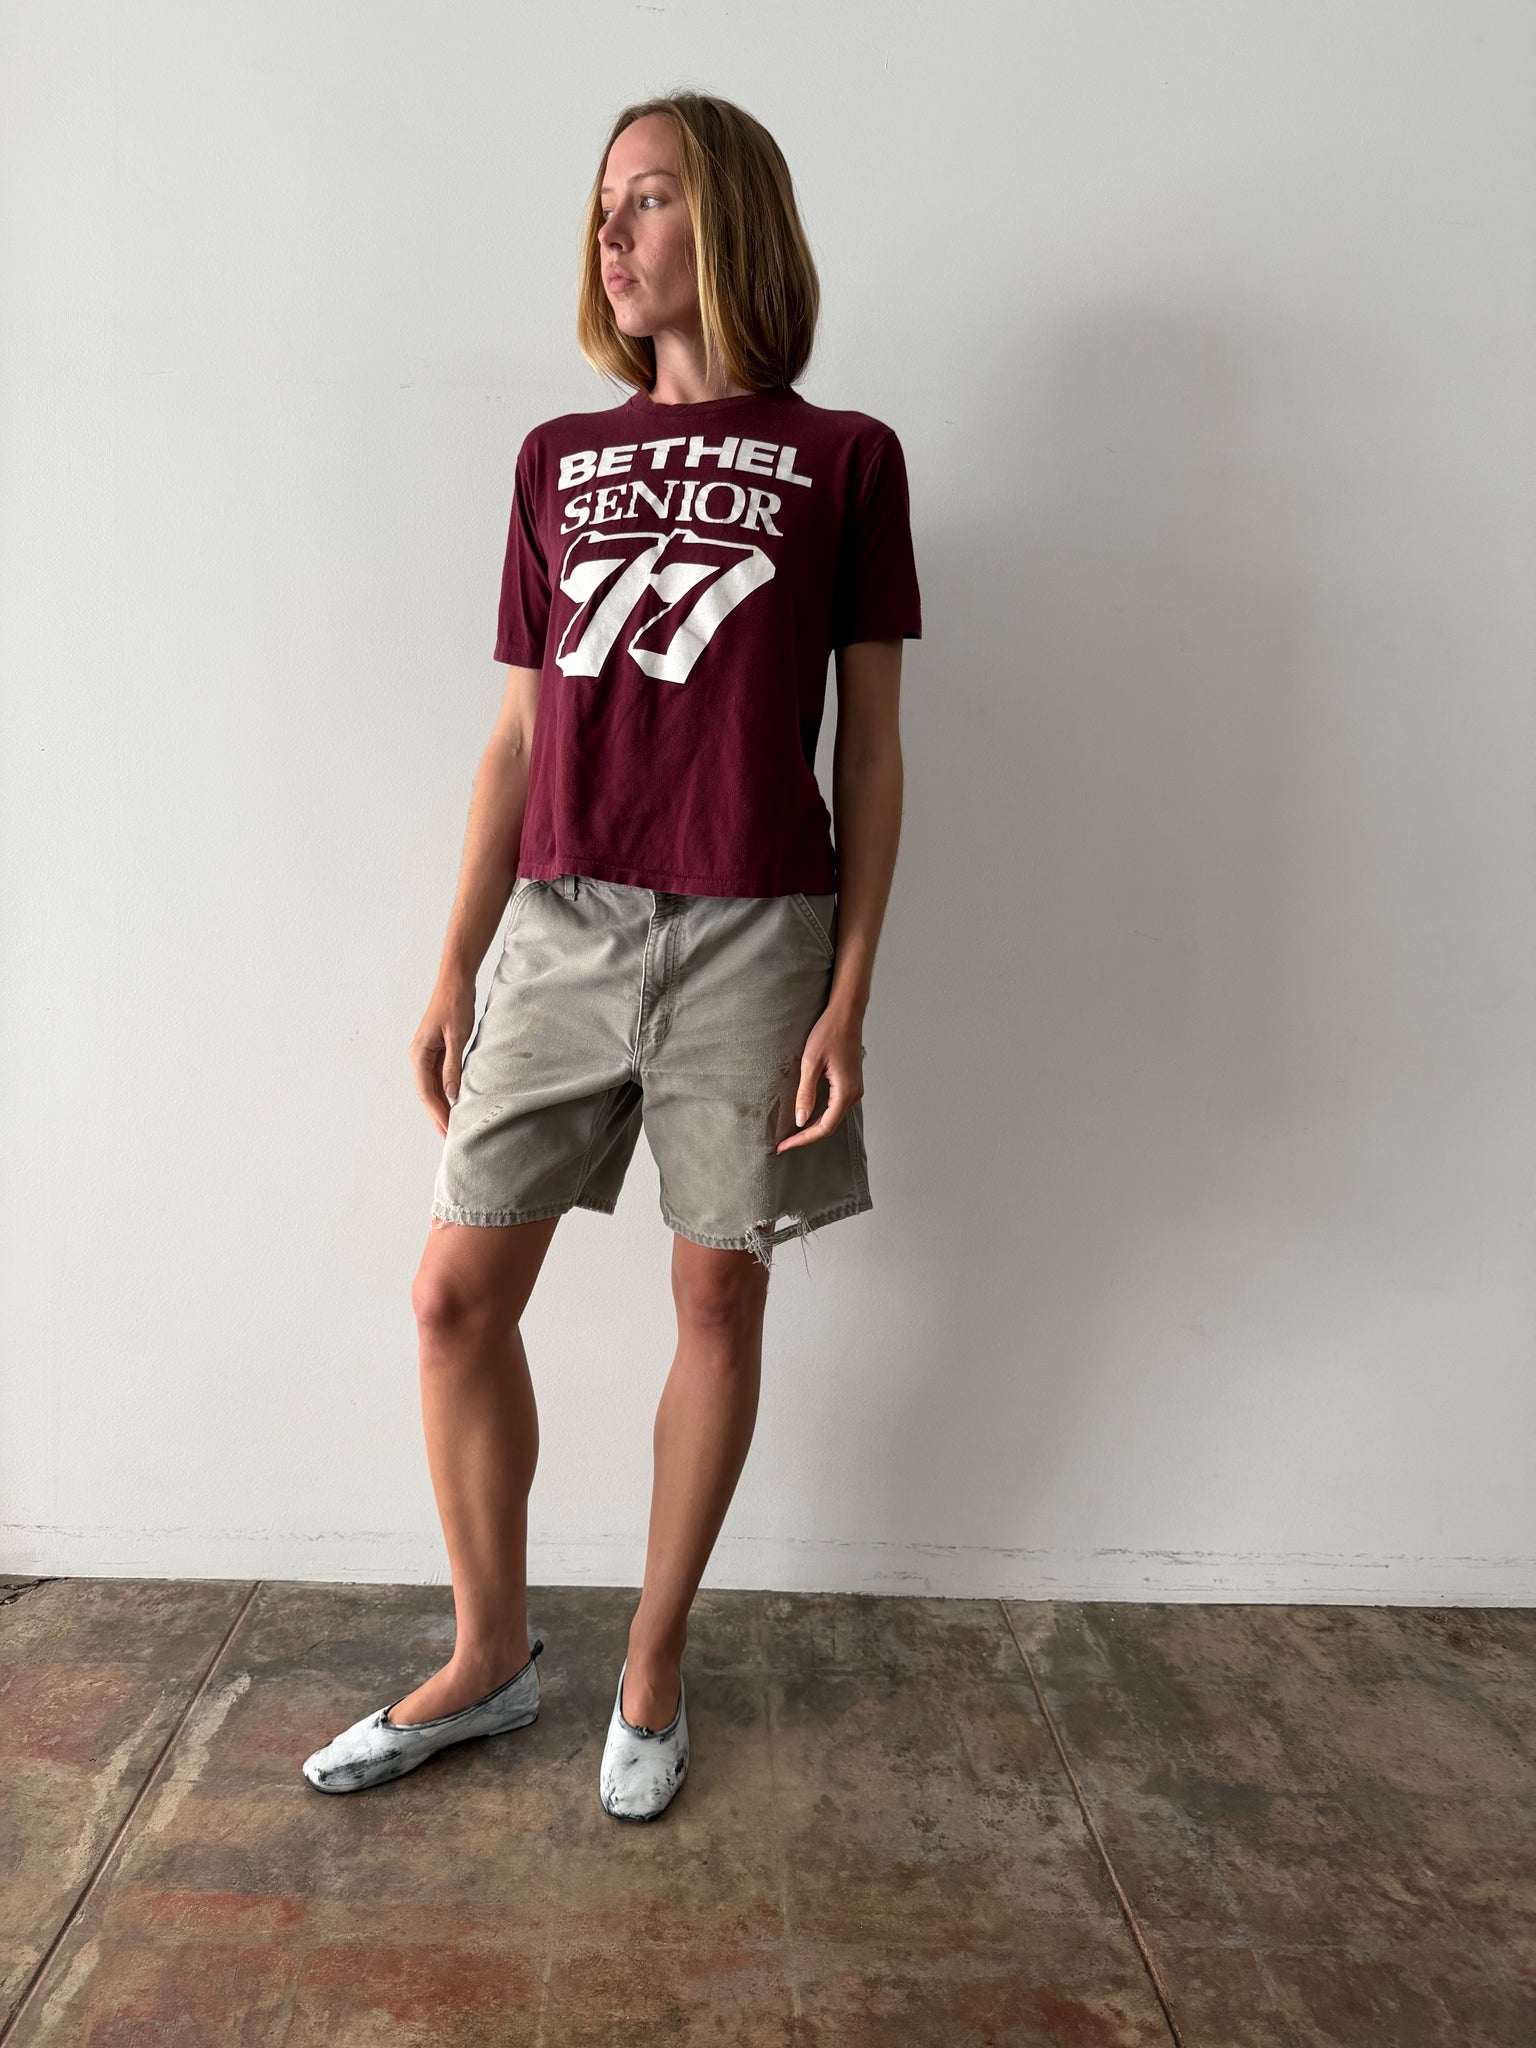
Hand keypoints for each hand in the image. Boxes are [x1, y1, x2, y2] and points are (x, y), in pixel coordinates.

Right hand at [409, 979, 476, 1136]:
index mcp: (418, 1054)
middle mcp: (418, 1057)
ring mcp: (426, 1054)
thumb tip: (451, 1093)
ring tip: (451, 1126)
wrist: (455, 983)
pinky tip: (454, 1103)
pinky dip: (445, 1092)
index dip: (437, 1113)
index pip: (426, 1092)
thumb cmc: (455, 1005)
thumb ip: (453, 1066)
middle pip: (426, 1094)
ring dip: (440, 1107)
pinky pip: (438, 1077)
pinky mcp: (436, 1051)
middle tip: (449, 1138)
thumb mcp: (457, 1036)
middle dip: (437, 1116)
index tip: (448, 1130)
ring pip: (431, 1088)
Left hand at [775, 1007, 864, 1152]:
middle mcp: (854, 1094)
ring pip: (832, 1117)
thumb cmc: (829, 1033)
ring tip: (791, 1133)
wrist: (846, 1015)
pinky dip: (820, 1114)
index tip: (783, 1146)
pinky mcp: (850, 1083)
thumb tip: (800, 1120)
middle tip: (783, 1143)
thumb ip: (805, 1093)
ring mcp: (854, 1089)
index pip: (824, 1127)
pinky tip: (806, 1115)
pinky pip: (835, 1106)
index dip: (803, 1139)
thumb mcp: (811, 1063)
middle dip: (806, 1136)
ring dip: (813, 1126)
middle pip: (829, 1125)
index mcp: (845, 1092)